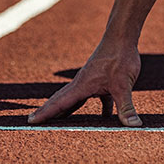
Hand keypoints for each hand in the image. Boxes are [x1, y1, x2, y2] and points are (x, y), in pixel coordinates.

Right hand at [28, 43, 142, 126]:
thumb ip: (126, 107)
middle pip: (61, 101)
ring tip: (58, 123)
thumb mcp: (123, 85)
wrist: (122, 38)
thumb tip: (133, 126)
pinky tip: (104, 119)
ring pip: (76, 100)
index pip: (60, 103)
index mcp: (82, 86)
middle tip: (32, 121)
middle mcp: (82, 84)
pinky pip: (97, 99)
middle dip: (48, 112)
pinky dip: (99, 110)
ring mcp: (91, 82)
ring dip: (68, 111)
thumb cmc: (120, 58)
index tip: (30, 121)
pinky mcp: (103, 82)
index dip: (45, 113)